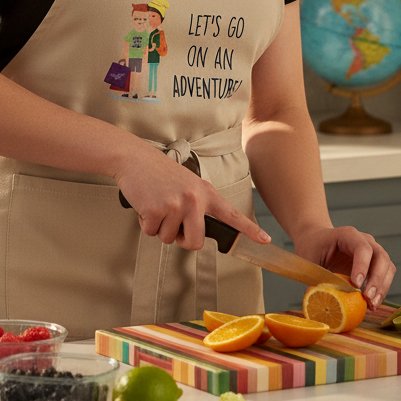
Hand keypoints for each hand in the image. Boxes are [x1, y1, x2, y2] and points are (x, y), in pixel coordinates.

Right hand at [114, 146, 270, 250]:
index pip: (232, 214)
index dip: (250, 230)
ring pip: (170, 239)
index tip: (265, 240)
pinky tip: (146, 204)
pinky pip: (152, 233)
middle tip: (172, 224)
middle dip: (182, 240)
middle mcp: (195, 199)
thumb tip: (196, 231)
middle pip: (195, 242)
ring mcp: (176, 204)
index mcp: (205, 192)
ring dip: (160, 227)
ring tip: (157, 204)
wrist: (135, 158)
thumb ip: (198, 205)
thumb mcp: (187, 184)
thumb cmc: (159, 173)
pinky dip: (146, 223)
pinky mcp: (157, 209)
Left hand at [292, 226, 394, 310]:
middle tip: (368, 298)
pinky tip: (372, 304)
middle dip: (377, 279)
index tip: (356, 284)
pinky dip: (382, 290)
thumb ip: (317, 278)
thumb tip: (322, 303)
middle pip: (380, 256)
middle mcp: (364, 240)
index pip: (362, 247)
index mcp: (347, 235)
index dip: (362, 266)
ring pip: (387, 266)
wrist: (316, 240)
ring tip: (372, 305)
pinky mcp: (375, 262)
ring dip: (383, 287)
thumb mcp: (309, 260)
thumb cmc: (311, 248)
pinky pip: (386, 275)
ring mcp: (372, 250)